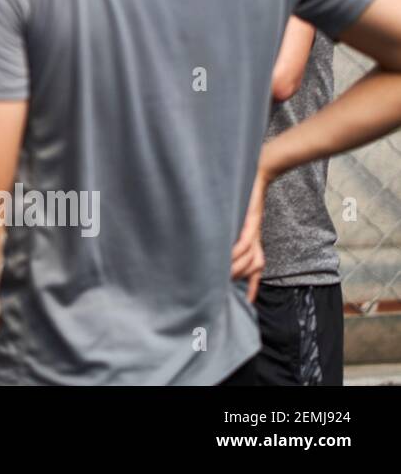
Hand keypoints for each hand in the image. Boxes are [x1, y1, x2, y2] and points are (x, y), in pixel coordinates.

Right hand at [230, 164, 268, 302]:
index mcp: (254, 240)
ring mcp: (253, 229)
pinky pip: (245, 241)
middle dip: (238, 280)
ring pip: (249, 258)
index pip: (256, 270)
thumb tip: (212, 242)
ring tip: (218, 273)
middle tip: (220, 287)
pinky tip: (227, 255)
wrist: (261, 169)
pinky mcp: (250, 219)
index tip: (246, 304)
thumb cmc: (245, 191)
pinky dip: (237, 250)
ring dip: (235, 267)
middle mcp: (256, 238)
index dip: (252, 288)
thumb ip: (229, 229)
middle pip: (253, 268)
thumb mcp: (238, 214)